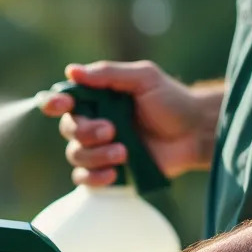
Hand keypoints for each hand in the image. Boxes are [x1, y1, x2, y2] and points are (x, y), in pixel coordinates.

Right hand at [41, 61, 219, 186]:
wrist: (195, 133)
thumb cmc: (172, 101)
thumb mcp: (144, 78)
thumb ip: (108, 74)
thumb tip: (72, 70)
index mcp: (97, 100)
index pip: (65, 101)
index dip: (55, 103)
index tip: (63, 105)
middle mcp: (94, 124)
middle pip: (68, 130)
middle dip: (86, 132)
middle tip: (113, 129)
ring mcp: (101, 150)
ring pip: (76, 156)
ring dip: (95, 155)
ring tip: (124, 152)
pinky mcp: (110, 172)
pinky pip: (86, 180)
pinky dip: (94, 178)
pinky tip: (113, 174)